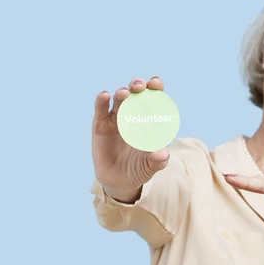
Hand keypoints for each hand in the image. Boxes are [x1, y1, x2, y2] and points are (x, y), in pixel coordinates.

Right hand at [92, 76, 169, 202]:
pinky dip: (101, 101)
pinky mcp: (100, 125)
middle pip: (136, 94)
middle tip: (141, 86)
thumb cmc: (139, 169)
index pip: (153, 99)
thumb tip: (162, 154)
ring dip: (122, 93)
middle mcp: (133, 114)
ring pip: (119, 100)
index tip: (156, 83)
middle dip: (138, 86)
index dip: (155, 88)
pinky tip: (104, 95)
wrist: (119, 181)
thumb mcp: (149, 167)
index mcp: (149, 119)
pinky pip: (100, 110)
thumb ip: (157, 160)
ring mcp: (116, 118)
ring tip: (125, 93)